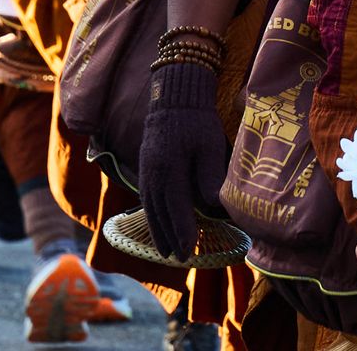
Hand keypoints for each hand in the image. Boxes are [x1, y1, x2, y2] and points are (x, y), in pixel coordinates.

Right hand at [136, 61, 226, 258]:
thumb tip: (211, 205)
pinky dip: (151, 215)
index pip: (176, 208)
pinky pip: (146, 198)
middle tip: (180, 259)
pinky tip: (157, 224)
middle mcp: (153, 174)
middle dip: (169, 237)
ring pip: (150, 208)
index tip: (189, 252)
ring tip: (165, 251)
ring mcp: (146, 170)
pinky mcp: (145, 166)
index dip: (183, 232)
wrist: (174, 97)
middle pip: (160, 213)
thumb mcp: (209, 145)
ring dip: (157, 230)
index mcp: (169, 169)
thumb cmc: (197, 120)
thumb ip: (208, 175)